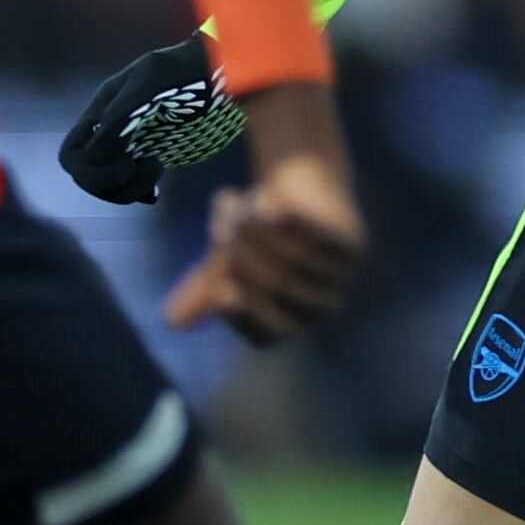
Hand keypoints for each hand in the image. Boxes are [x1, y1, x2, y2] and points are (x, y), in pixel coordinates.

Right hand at [58, 27, 250, 205]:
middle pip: (86, 177)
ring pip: (109, 185)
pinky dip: (139, 191)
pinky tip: (155, 190)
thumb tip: (92, 156)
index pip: (71, 156)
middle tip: (147, 164)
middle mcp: (108, 131)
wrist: (214, 69)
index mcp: (101, 112)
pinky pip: (129, 185)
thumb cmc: (182, 70)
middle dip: (112, 182)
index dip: (88, 170)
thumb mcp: (149, 84)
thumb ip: (119, 116)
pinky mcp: (147, 153)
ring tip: (158, 165)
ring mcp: (127, 144)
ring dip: (131, 187)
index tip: (126, 161)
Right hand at [164, 79, 367, 342]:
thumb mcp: (222, 263)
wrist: (298, 192)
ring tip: (236, 201)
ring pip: (296, 261)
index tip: (220, 288)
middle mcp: (315, 309)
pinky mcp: (352, 247)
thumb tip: (172, 321)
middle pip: (275, 289)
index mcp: (285, 323)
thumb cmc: (256, 236)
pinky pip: (320, 239)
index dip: (241, 314)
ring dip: (259, 230)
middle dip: (241, 253)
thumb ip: (202, 291)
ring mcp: (338, 279)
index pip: (263, 332)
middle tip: (221, 220)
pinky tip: (274, 204)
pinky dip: (292, 221)